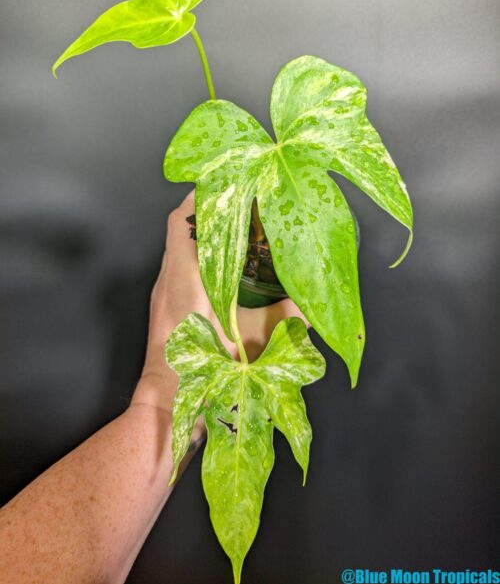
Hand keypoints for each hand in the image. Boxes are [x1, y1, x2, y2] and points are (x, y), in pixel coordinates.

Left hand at [131, 190, 303, 414]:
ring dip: (199, 233)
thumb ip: (284, 319)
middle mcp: (169, 278)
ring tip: (231, 226)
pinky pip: (177, 266)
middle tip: (237, 202)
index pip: (180, 220)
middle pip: (179, 228)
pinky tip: (219, 263)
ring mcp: (162, 291)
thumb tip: (310, 303)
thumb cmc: (204, 369)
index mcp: (185, 277)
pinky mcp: (163, 305)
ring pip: (177, 247)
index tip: (223, 183)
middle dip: (205, 210)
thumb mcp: (252, 341)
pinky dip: (196, 256)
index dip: (198, 197)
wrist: (167, 400)